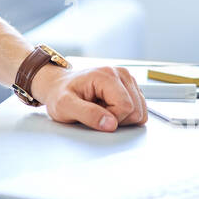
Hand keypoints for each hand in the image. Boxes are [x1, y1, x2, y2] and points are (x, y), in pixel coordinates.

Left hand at [31, 64, 146, 131]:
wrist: (58, 86)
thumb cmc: (59, 94)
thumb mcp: (65, 106)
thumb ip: (88, 115)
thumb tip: (111, 124)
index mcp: (107, 75)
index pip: (126, 107)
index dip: (112, 119)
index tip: (95, 115)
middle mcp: (121, 74)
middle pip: (136, 110)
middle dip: (118, 119)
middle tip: (97, 111)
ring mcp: (127, 80)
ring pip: (140, 111)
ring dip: (121, 117)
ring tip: (101, 108)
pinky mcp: (129, 88)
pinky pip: (138, 110)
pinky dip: (124, 115)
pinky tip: (108, 108)